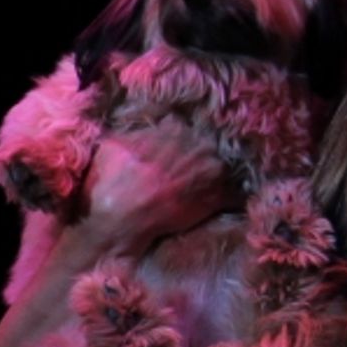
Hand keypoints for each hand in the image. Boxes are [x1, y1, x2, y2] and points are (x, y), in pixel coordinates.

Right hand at [78, 118, 241, 254]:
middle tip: (187, 173)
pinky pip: (235, 195)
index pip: (183, 129)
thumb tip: (140, 129)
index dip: (178, 143)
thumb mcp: (114, 144)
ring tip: (206, 188)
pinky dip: (231, 199)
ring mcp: (212, 170)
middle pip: (205, 146)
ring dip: (215, 177)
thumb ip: (136, 132)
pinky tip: (227, 203)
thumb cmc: (111, 182)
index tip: (173, 153)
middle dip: (197, 158)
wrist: (119, 219)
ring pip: (222, 167)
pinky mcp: (218, 198)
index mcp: (175, 128)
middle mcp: (198, 143)